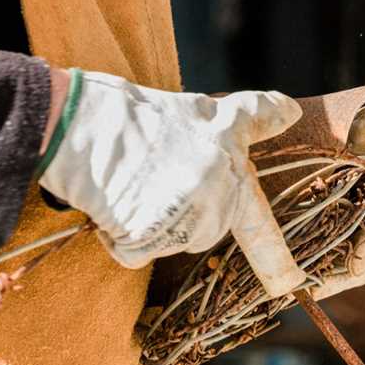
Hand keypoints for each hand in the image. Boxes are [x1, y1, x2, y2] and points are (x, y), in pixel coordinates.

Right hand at [38, 70, 302, 271]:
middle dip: (189, 214)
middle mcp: (221, 169)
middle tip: (149, 184)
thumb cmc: (109, 118)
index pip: (257, 117)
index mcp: (222, 128)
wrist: (73, 130)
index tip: (291, 114)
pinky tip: (112, 206)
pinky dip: (122, 240)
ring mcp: (196, 205)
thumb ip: (208, 129)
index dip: (274, 114)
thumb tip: (238, 140)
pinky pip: (142, 253)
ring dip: (155, 229)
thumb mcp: (171, 111)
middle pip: (221, 218)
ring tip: (127, 191)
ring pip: (184, 241)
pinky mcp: (166, 233)